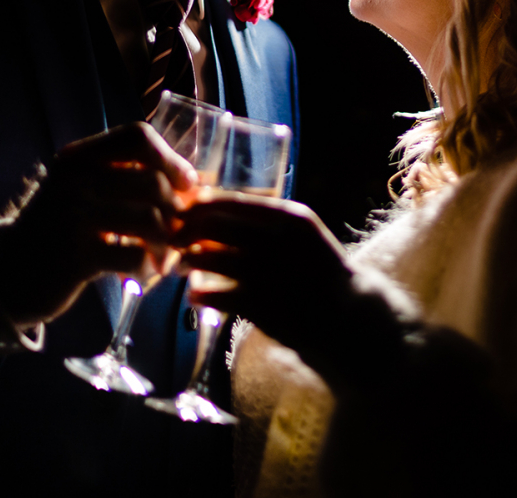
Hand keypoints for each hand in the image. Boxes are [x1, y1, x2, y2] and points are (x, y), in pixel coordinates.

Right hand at [0, 122, 196, 327]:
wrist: (11, 274)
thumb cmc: (59, 231)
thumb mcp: (80, 191)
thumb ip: (123, 177)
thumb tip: (192, 180)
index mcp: (79, 159)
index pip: (137, 136)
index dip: (171, 158)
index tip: (186, 185)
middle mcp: (74, 181)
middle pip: (152, 182)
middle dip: (176, 211)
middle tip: (178, 233)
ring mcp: (73, 217)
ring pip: (150, 219)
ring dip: (166, 243)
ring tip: (164, 257)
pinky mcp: (76, 256)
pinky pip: (134, 256)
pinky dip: (149, 267)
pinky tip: (145, 273)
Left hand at [172, 196, 355, 354]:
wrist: (345, 315)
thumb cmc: (314, 269)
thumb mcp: (299, 233)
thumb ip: (262, 220)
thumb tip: (208, 208)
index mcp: (289, 218)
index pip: (230, 201)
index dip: (198, 206)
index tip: (182, 211)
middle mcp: (277, 241)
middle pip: (211, 226)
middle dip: (182, 232)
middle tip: (171, 240)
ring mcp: (267, 275)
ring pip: (206, 259)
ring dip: (186, 261)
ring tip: (181, 266)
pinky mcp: (259, 306)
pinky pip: (213, 295)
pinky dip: (197, 294)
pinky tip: (195, 296)